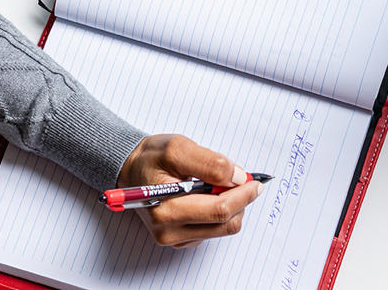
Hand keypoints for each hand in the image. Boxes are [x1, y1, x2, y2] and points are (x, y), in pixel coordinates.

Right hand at [115, 134, 262, 247]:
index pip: (218, 211)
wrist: (132, 169)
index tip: (255, 181)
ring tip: (222, 183)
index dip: (242, 195)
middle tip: (246, 180)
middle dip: (241, 200)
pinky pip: (213, 230)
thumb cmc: (152, 158)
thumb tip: (238, 178)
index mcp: (166, 210)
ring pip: (222, 229)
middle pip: (225, 224)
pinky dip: (220, 212)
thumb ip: (209, 162)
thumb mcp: (178, 147)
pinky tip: (210, 195)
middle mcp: (169, 231)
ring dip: (232, 206)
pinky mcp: (180, 240)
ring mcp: (174, 238)